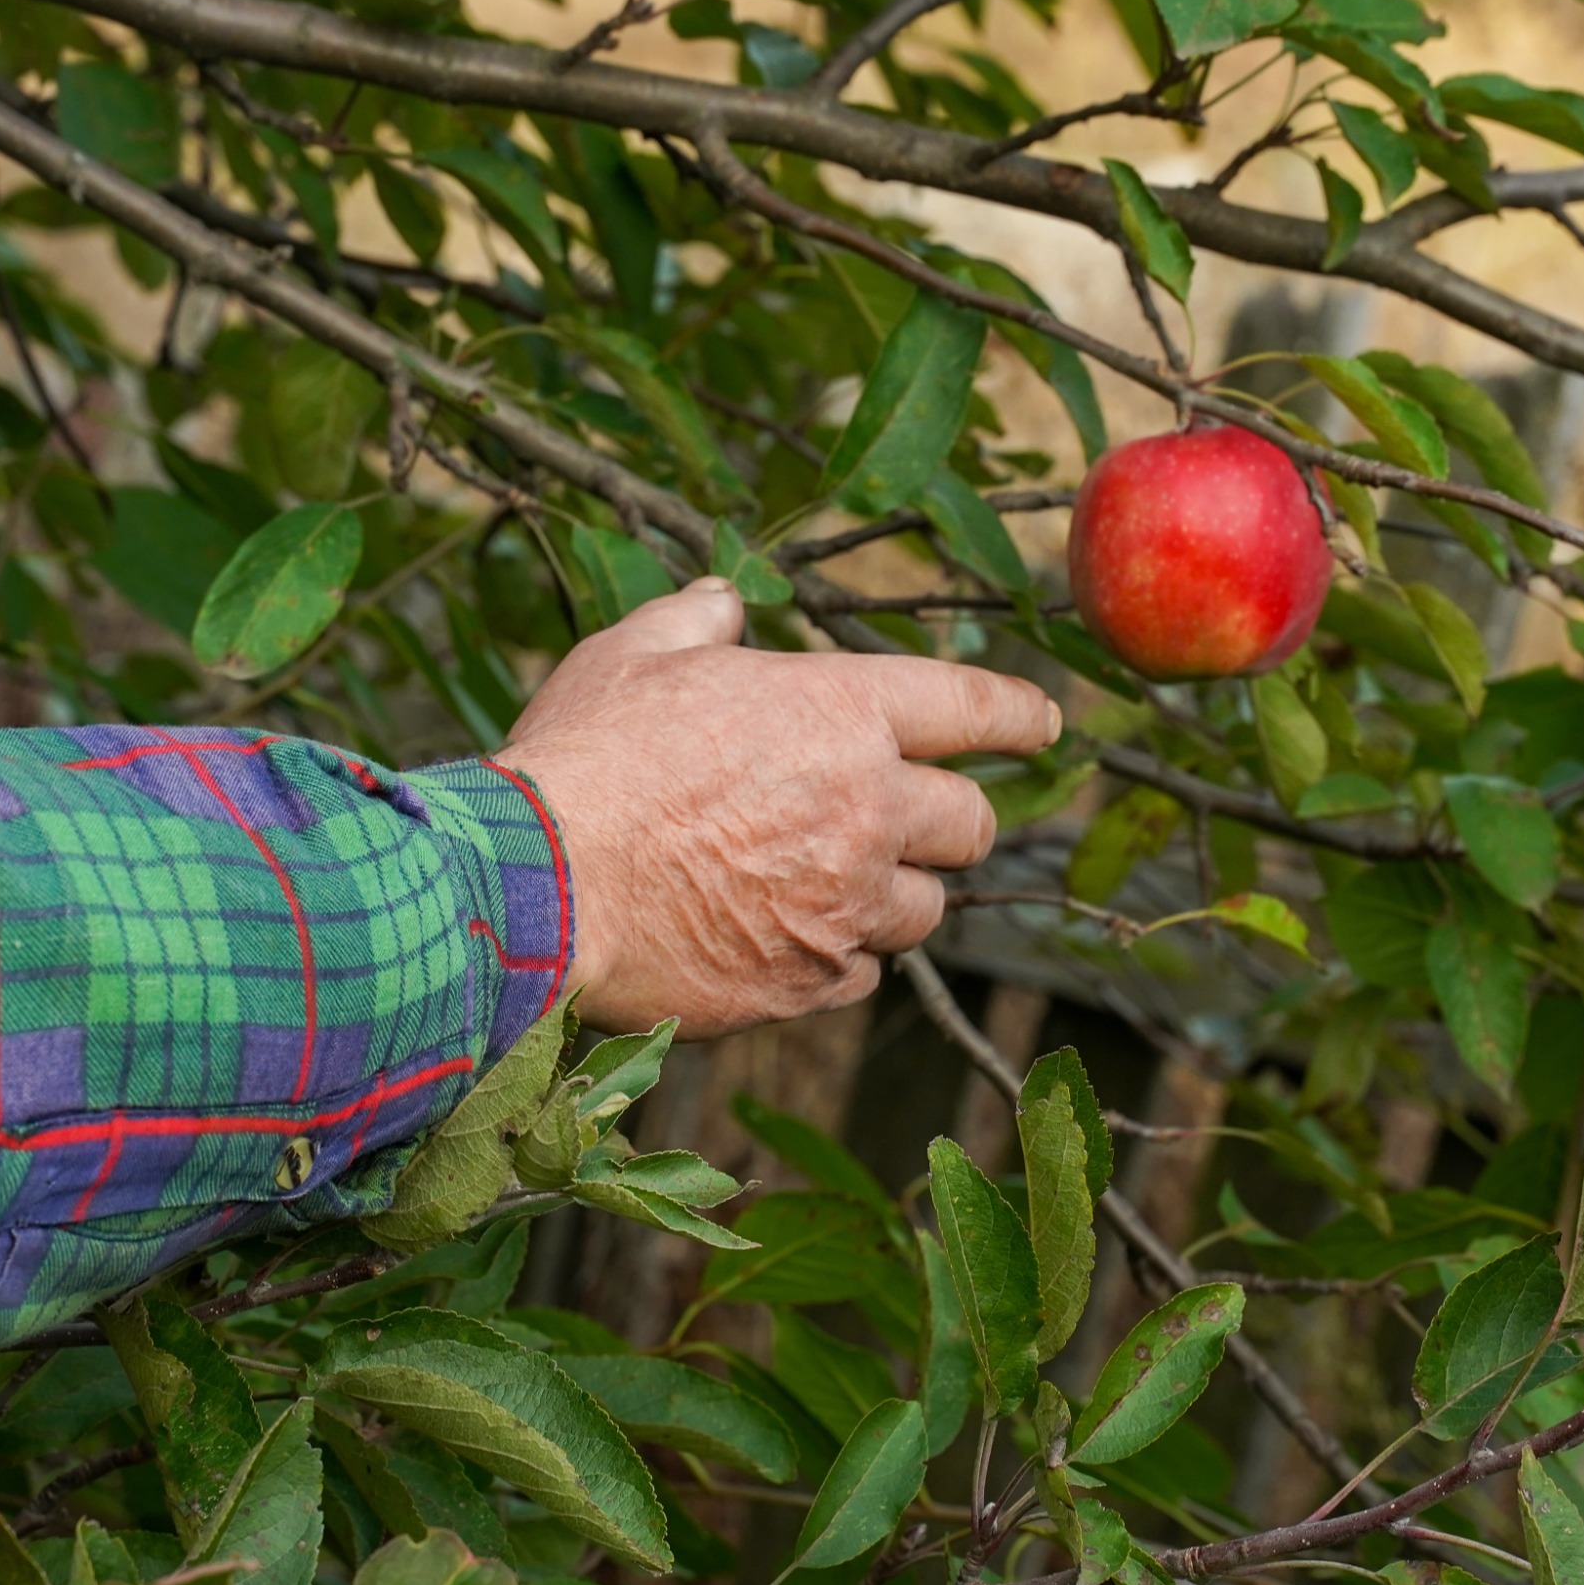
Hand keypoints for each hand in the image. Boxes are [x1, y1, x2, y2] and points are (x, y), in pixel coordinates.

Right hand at [492, 578, 1059, 1037]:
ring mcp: (845, 906)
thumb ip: (696, 620)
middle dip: (951, 819)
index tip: (1044, 726)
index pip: (974, 706)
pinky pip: (862, 974)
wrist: (539, 887)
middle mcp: (868, 810)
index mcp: (841, 713)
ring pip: (924, 909)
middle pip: (972, 823)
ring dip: (892, 895)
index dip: (1019, 714)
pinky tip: (781, 939)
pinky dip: (838, 958)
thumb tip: (726, 601)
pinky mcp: (810, 983)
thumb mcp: (632, 655)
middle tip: (908, 819)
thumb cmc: (584, 759)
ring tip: (824, 882)